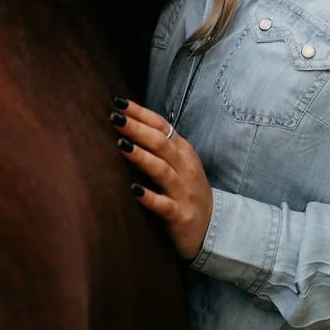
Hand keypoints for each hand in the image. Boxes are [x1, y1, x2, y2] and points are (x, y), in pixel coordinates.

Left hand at [108, 97, 213, 261]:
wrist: (214, 227)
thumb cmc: (188, 191)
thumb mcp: (180, 163)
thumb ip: (161, 146)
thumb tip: (129, 125)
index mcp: (183, 151)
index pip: (162, 125)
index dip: (141, 113)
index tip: (119, 102)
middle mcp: (185, 167)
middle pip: (160, 143)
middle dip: (137, 129)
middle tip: (115, 117)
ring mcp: (183, 191)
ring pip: (161, 170)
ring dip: (142, 157)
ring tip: (122, 145)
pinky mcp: (180, 215)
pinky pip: (163, 205)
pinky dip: (149, 197)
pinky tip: (134, 190)